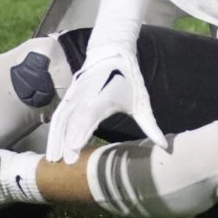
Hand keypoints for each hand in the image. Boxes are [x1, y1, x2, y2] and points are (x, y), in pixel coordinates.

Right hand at [46, 45, 165, 163]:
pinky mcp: (69, 96)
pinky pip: (59, 114)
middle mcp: (87, 96)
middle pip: (74, 120)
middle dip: (67, 141)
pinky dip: (54, 130)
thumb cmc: (129, 81)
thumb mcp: (142, 103)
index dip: (82, 130)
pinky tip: (53, 146)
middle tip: (66, 162)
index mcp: (106, 96)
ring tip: (53, 159)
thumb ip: (150, 126)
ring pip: (62, 118)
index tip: (75, 147)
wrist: (111, 55)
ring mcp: (75, 95)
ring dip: (56, 138)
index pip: (91, 115)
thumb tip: (165, 146)